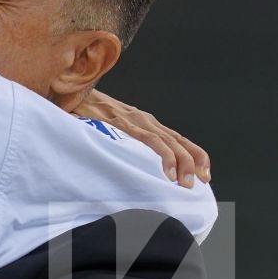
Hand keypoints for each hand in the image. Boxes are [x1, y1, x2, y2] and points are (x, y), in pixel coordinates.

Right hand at [78, 87, 210, 187]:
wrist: (72, 95)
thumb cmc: (89, 116)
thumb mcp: (113, 132)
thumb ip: (126, 145)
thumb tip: (132, 169)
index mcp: (146, 123)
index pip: (178, 140)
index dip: (195, 155)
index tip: (204, 174)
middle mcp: (147, 121)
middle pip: (179, 142)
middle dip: (194, 163)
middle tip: (202, 182)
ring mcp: (138, 122)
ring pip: (169, 143)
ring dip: (182, 164)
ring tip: (185, 183)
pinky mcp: (126, 125)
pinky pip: (151, 142)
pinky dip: (164, 157)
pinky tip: (169, 172)